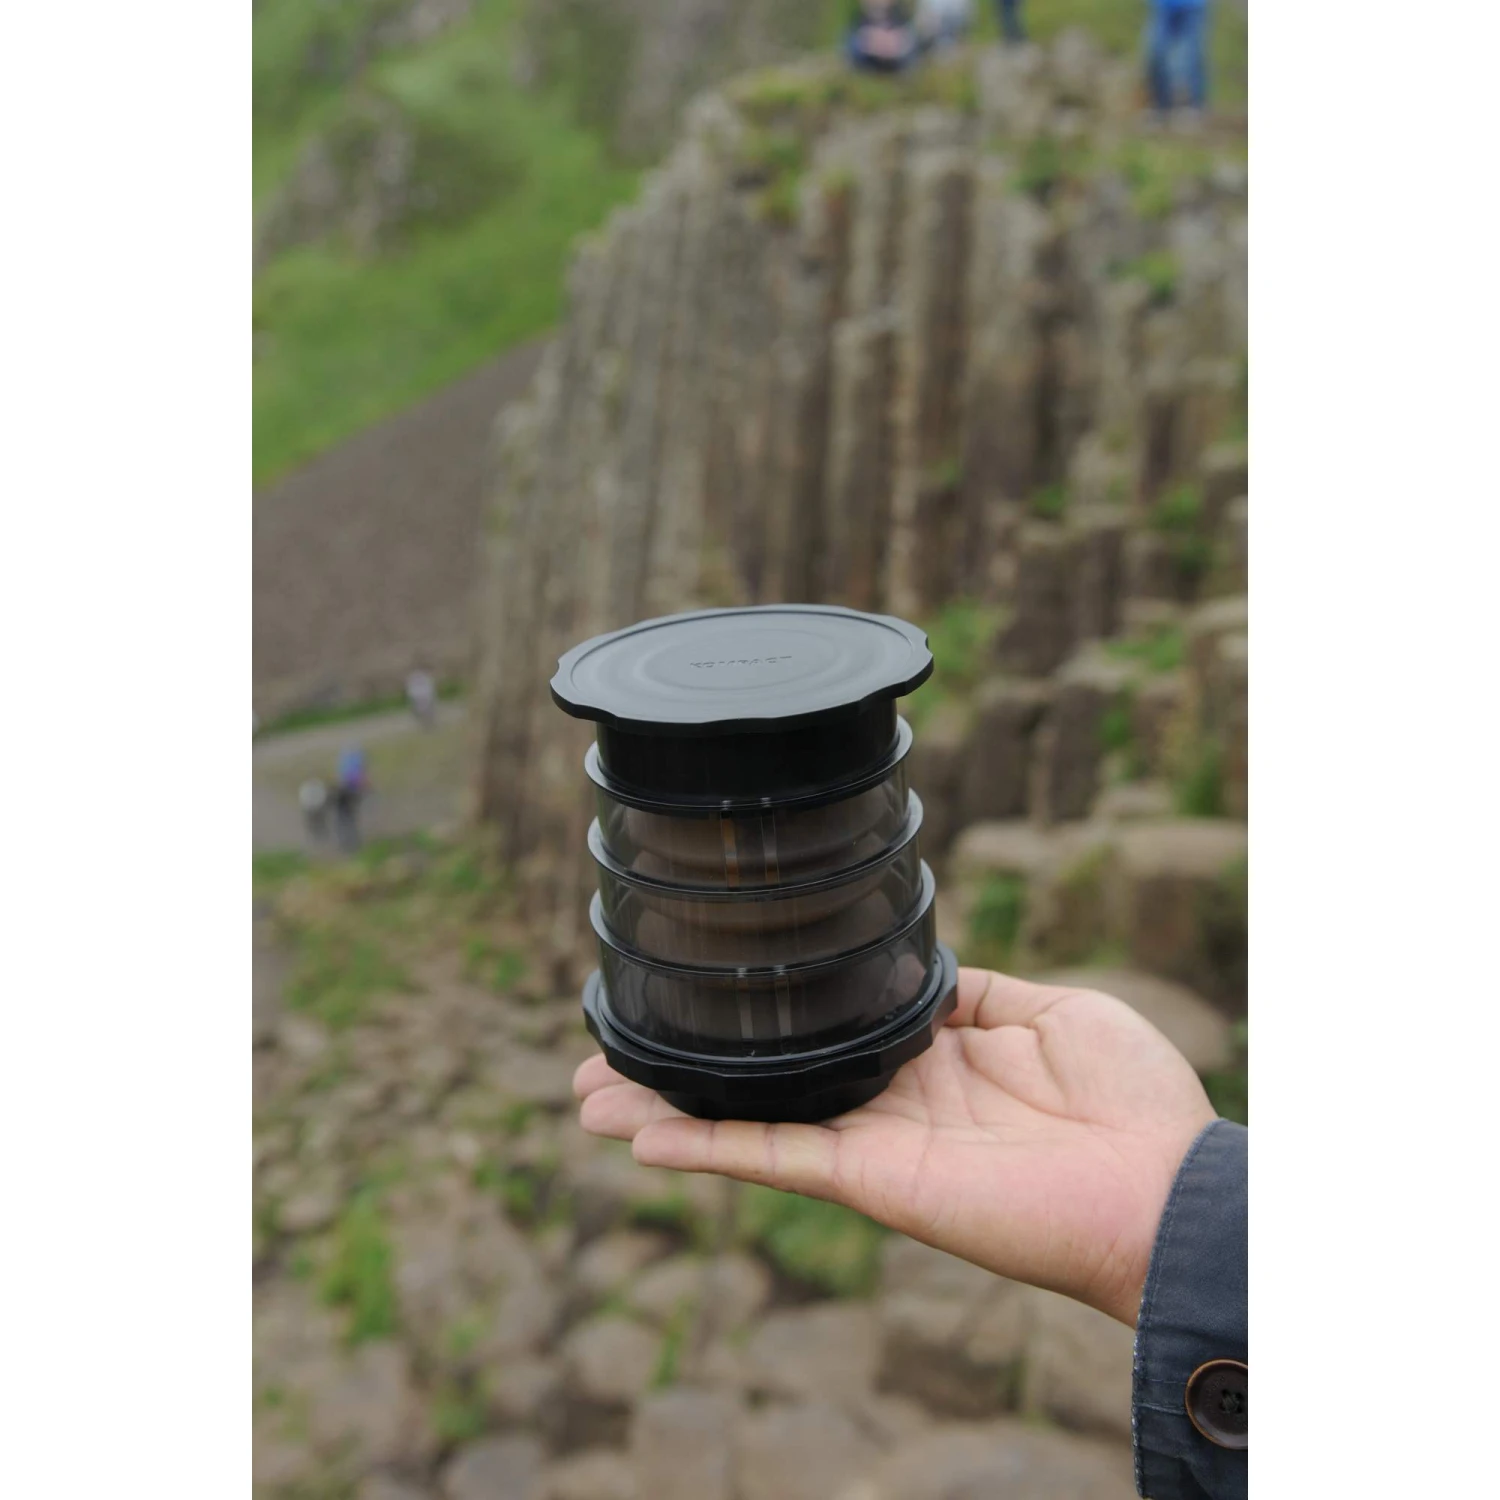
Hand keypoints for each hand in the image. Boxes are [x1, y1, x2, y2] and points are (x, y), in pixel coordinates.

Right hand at [573, 967, 1217, 1325]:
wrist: (1166, 1187)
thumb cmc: (1133, 1101)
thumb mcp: (1051, 1011)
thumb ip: (971, 990)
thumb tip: (916, 962)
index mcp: (932, 1054)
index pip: (827, 1029)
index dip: (767, 1010)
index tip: (711, 986)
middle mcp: (889, 1099)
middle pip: (767, 1077)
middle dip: (685, 1069)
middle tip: (601, 1057)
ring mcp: (874, 1142)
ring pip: (750, 1119)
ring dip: (667, 1112)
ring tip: (587, 1096)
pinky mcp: (874, 1180)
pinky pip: (778, 1157)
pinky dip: (709, 1148)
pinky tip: (642, 1139)